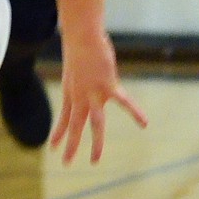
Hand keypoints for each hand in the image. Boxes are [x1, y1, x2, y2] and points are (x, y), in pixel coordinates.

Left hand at [51, 29, 147, 163]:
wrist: (81, 36)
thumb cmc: (79, 46)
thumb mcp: (74, 64)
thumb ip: (81, 74)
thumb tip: (87, 72)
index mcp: (71, 93)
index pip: (64, 118)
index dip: (59, 133)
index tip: (53, 147)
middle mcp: (80, 97)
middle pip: (76, 126)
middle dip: (72, 146)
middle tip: (67, 163)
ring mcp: (94, 94)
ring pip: (95, 124)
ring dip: (95, 143)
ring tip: (95, 161)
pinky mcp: (108, 86)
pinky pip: (124, 102)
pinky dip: (135, 112)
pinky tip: (144, 123)